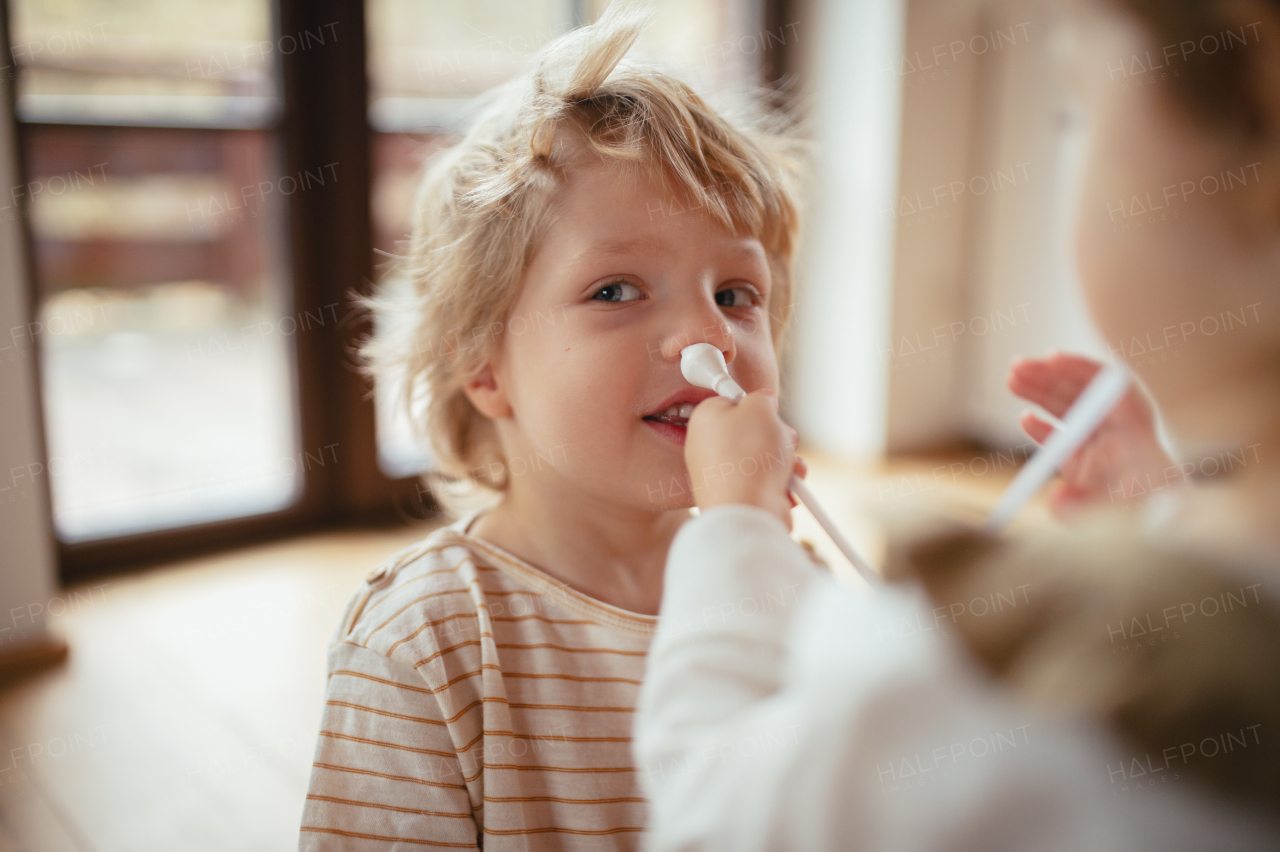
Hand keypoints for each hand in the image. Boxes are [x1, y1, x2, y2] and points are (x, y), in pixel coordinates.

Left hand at [684, 391, 800, 527]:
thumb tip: (762, 403)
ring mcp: (719, 474)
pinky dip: (779, 482)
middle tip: (781, 439)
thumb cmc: (749, 457)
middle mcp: (706, 446)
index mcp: (704, 419)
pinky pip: (763, 481)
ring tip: (786, 466)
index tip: (766, 410)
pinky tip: (785, 485)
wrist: (746, 510)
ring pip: (762, 457)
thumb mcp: (760, 407)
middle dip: (776, 435)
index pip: (732, 401)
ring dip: (784, 460)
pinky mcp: (734, 495)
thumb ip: (761, 398)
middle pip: (751, 430)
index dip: (755, 405)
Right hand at [1008, 352, 1172, 514]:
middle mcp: (1121, 437)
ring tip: (1012, 379)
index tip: (1054, 360)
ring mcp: (1102, 450)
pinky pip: (1064, 438)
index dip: (1083, 370)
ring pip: (1071, 410)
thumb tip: (1057, 504)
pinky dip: (1044, 428)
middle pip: (1085, 394)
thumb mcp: (1124, 518)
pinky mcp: (1087, 468)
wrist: (1160, 542)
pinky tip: (1025, 420)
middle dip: (1050, 378)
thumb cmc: (1149, 526)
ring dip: (1040, 394)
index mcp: (1138, 436)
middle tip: (1017, 368)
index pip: (1113, 389)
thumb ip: (1090, 512)